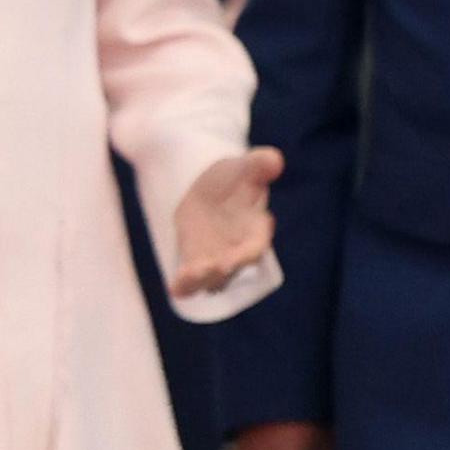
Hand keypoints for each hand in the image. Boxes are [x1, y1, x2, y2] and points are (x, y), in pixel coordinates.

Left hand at [173, 147, 285, 298]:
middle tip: (216, 268)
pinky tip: (175, 289)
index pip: (256, 246)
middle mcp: (237, 250)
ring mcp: (215, 258)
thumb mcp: (245, 166)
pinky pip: (190, 278)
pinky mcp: (194, 260)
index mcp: (255, 230)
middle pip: (233, 266)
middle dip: (224, 268)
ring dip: (201, 280)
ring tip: (188, 278)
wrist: (209, 186)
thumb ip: (259, 164)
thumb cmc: (235, 178)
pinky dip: (184, 285)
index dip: (249, 252)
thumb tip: (274, 160)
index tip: (243, 256)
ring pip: (211, 277)